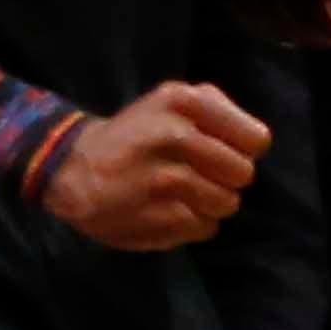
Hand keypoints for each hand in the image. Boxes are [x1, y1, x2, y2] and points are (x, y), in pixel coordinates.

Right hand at [41, 81, 268, 248]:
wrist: (74, 170)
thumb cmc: (137, 135)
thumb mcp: (171, 101)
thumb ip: (216, 108)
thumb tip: (254, 139)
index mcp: (182, 102)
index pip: (255, 140)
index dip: (244, 150)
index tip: (224, 152)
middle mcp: (173, 136)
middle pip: (243, 174)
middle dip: (226, 178)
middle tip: (200, 175)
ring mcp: (164, 179)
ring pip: (228, 204)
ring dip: (211, 204)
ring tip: (183, 194)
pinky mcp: (157, 217)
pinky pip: (206, 228)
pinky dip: (194, 224)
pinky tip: (169, 210)